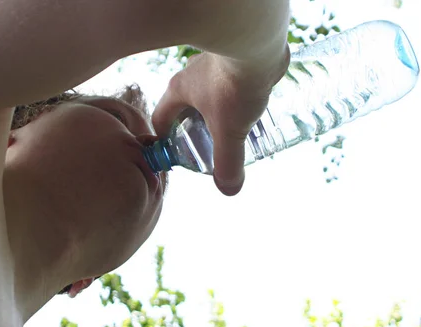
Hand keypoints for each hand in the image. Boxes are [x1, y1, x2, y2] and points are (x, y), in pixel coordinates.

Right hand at [152, 47, 289, 195]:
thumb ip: (227, 162)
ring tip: (236, 133)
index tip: (177, 156)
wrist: (259, 45)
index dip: (166, 140)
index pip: (161, 119)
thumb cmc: (235, 84)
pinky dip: (238, 100)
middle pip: (187, 109)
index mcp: (179, 91)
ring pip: (210, 96)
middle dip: (197, 130)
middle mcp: (192, 76)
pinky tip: (253, 111)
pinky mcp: (235, 63)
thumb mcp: (229, 131)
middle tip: (212, 149)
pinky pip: (230, 85)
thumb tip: (228, 188)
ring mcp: (214, 67)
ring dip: (219, 114)